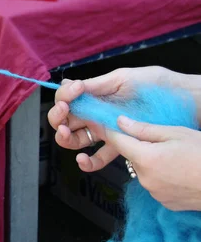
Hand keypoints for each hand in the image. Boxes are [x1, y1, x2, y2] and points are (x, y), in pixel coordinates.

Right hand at [47, 67, 178, 172]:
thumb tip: (68, 85)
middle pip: (65, 120)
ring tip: (68, 132)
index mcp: (96, 95)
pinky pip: (98, 158)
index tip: (75, 90)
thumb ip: (96, 85)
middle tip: (64, 112)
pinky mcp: (119, 146)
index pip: (67, 98)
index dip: (64, 96)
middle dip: (58, 117)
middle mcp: (97, 114)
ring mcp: (107, 131)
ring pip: (75, 139)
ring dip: (64, 136)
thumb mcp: (124, 79)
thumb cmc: (157, 85)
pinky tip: (82, 159)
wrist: (183, 100)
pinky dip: (87, 162)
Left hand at [107, 116, 200, 211]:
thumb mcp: (177, 133)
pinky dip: (162, 176)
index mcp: (145, 157)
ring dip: (152, 162)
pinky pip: (155, 184)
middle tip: (161, 140)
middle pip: (131, 156)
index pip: (116, 141)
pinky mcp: (163, 203)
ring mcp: (153, 193)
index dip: (108, 130)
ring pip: (143, 171)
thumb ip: (145, 129)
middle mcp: (144, 178)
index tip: (100, 122)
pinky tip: (179, 171)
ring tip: (177, 157)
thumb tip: (121, 122)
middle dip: (139, 146)